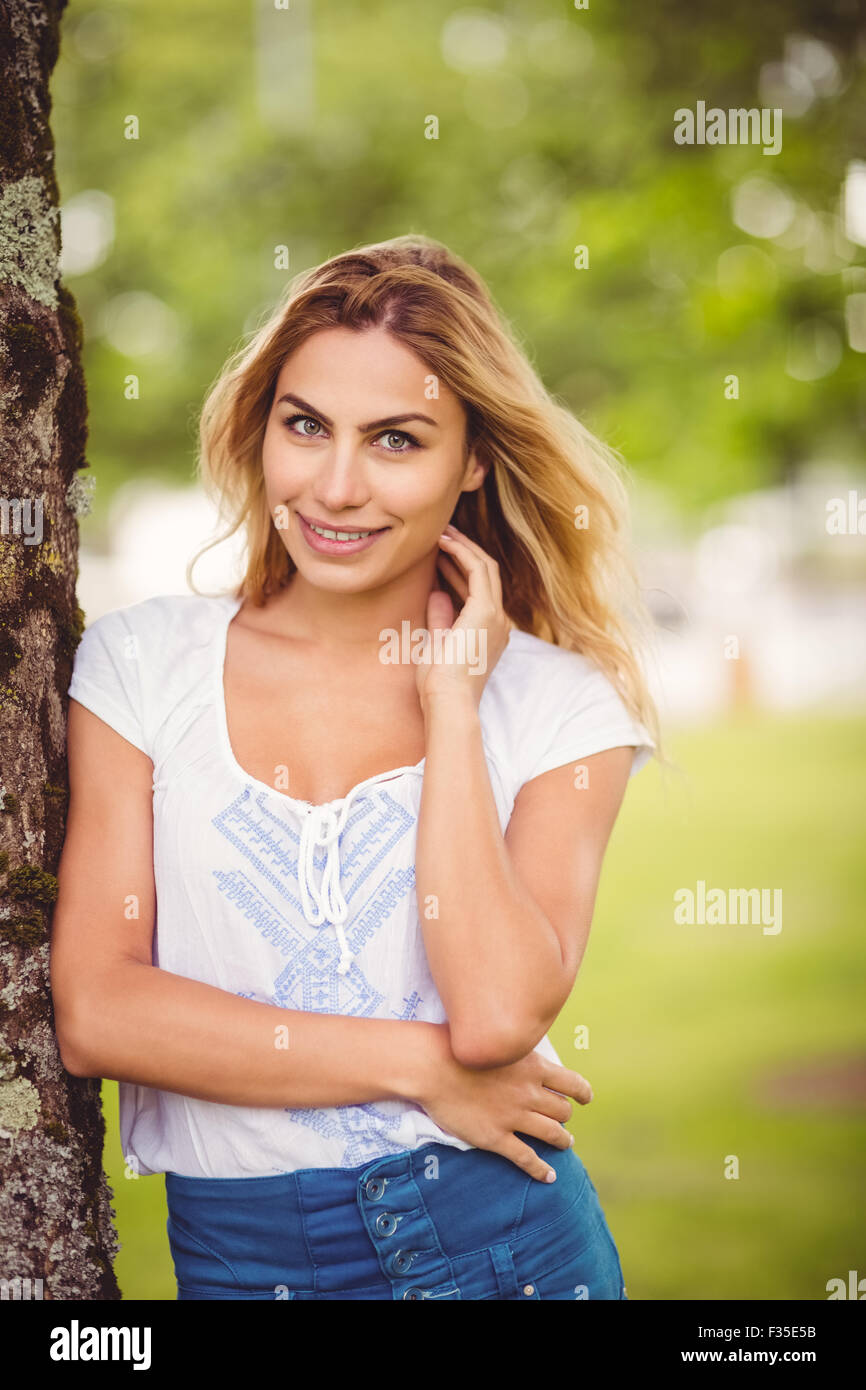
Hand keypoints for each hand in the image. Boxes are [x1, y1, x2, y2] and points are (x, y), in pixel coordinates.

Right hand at [416, 1023, 592, 1183]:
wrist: (431, 1065)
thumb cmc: (457, 1046)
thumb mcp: (498, 1039)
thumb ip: (516, 1049)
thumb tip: (524, 1049)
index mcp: (532, 1067)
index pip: (572, 1083)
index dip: (582, 1092)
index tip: (585, 1098)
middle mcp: (529, 1093)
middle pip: (562, 1111)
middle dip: (565, 1117)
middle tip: (563, 1121)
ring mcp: (514, 1117)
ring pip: (552, 1134)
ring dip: (562, 1140)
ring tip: (564, 1143)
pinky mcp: (496, 1137)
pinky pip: (526, 1158)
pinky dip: (541, 1170)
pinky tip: (548, 1177)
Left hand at [417, 523, 510, 708]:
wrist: (447, 699)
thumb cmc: (439, 683)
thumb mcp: (438, 643)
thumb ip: (441, 618)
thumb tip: (438, 593)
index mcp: (491, 632)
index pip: (479, 591)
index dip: (459, 569)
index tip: (439, 554)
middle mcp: (500, 622)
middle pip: (486, 575)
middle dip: (465, 551)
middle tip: (443, 533)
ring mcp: (496, 616)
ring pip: (485, 568)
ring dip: (463, 547)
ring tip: (442, 531)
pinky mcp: (486, 611)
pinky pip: (478, 571)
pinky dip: (461, 553)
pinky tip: (443, 542)